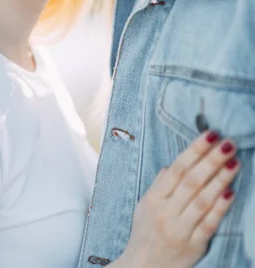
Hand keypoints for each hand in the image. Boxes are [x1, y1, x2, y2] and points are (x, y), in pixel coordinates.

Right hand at [120, 131, 238, 267]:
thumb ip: (159, 185)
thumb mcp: (145, 205)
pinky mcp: (193, 246)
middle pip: (192, 181)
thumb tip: (172, 166)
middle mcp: (166, 211)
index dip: (195, 150)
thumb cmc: (145, 233)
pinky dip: (220, 208)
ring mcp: (179, 229)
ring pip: (202, 200)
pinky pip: (208, 224)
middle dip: (212, 159)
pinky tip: (231, 193)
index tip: (211, 134)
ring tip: (235, 162)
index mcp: (154, 198)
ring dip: (220, 179)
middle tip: (229, 143)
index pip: (177, 168)